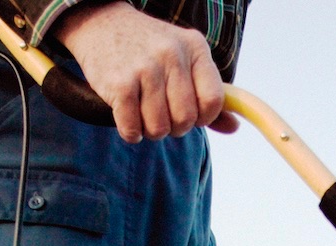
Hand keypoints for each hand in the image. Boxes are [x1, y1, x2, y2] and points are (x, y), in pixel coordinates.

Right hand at [54, 2, 239, 141]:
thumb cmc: (148, 50)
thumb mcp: (183, 60)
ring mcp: (145, 67)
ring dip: (150, 130)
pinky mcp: (119, 83)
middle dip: (174, 127)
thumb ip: (207, 93)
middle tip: (161, 115)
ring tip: (143, 113)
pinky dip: (131, 132)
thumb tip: (233, 128)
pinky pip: (132, 128)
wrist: (102, 24)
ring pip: (159, 127)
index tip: (189, 114)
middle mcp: (172, 54)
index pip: (213, 100)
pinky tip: (127, 118)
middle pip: (186, 119)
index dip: (203, 117)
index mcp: (195, 47)